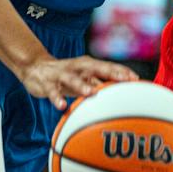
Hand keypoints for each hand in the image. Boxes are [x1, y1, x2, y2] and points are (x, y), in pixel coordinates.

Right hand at [18, 54, 136, 110]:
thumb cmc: (67, 76)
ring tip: (91, 92)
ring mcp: (62, 74)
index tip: (136, 79)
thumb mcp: (83, 79)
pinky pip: (53, 91)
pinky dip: (57, 98)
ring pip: (73, 79)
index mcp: (88, 65)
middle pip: (95, 68)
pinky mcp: (48, 83)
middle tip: (124, 80)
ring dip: (82, 85)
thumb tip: (121, 95)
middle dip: (110, 73)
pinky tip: (61, 106)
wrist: (36, 68)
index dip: (122, 72)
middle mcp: (77, 67)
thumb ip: (99, 84)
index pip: (108, 66)